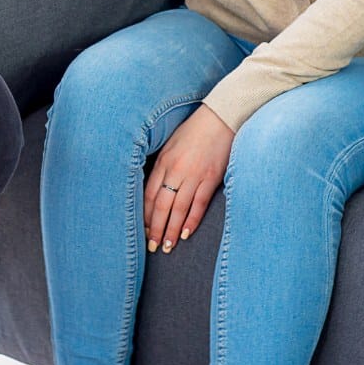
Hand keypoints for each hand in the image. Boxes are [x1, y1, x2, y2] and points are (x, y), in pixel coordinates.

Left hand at [143, 104, 234, 253]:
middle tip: (152, 247)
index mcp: (163, 162)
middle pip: (162, 206)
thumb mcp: (170, 145)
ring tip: (167, 246)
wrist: (219, 118)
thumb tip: (154, 189)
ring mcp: (194, 175)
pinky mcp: (211, 178)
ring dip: (172, 230)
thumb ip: (162, 166)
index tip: (143, 231)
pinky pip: (199, 204)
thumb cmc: (193, 130)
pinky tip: (186, 233)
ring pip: (179, 209)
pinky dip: (191, 220)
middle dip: (155, 229)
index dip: (146, 216)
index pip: (149, 195)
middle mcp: (176, 170)